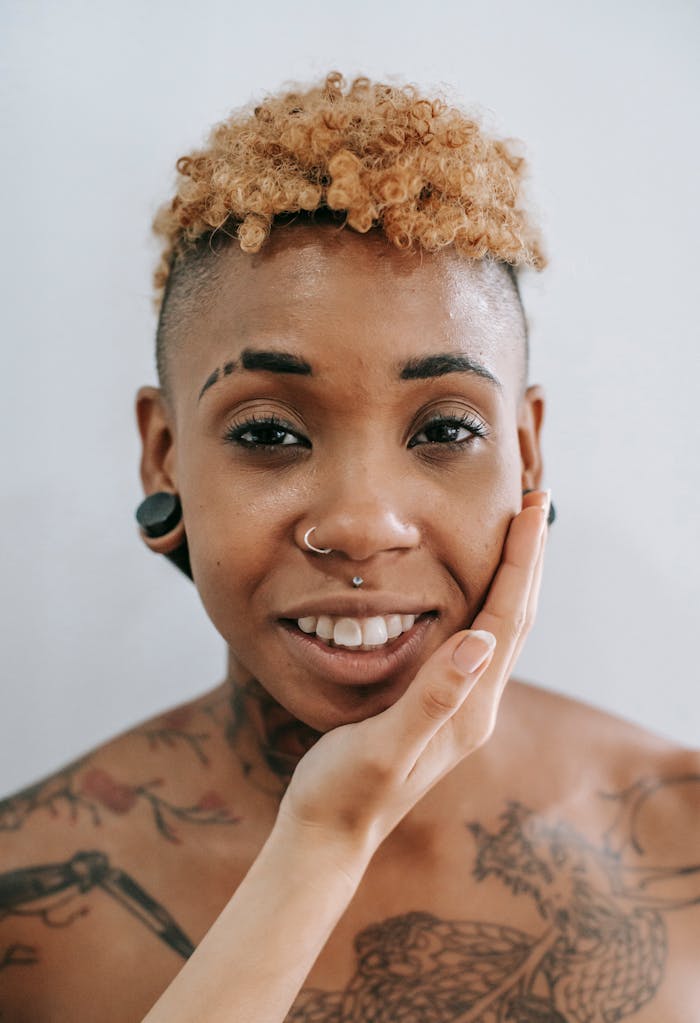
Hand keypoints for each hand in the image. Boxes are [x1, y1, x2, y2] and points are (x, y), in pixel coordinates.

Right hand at [276, 490, 550, 869]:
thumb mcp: (385, 746)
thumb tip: (480, 642)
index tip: (530, 510)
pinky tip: (475, 592)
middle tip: (534, 504)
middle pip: (516, 619)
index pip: (506, 619)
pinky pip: (478, 642)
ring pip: (501, 629)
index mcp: (468, 708)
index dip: (520, 562)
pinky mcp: (441, 709)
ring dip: (513, 579)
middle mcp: (475, 706)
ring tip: (516, 537)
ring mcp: (461, 709)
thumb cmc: (346, 791)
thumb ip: (432, 699)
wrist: (328, 834)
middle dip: (528, 561)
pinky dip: (486, 603)